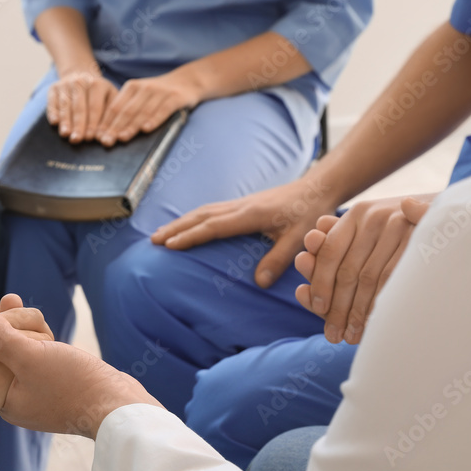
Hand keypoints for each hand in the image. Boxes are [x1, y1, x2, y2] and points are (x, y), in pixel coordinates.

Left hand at [0, 311, 160, 440]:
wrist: (117, 405)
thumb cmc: (72, 383)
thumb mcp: (29, 357)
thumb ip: (1, 339)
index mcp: (7, 403)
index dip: (0, 333)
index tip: (9, 315)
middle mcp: (23, 404)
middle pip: (10, 358)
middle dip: (19, 332)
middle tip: (31, 320)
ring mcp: (45, 399)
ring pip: (31, 357)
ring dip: (36, 337)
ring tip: (47, 329)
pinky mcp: (65, 392)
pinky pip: (50, 364)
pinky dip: (52, 348)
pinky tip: (61, 342)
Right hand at [46, 68, 118, 143]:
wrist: (82, 77)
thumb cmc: (100, 95)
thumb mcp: (111, 98)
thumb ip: (112, 116)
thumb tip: (108, 137)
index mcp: (97, 84)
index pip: (94, 107)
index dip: (92, 123)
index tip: (90, 138)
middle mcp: (80, 81)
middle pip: (79, 107)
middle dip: (78, 125)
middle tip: (77, 139)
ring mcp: (65, 84)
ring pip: (65, 105)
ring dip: (65, 120)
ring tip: (65, 134)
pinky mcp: (53, 88)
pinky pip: (52, 101)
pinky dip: (53, 112)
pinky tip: (55, 122)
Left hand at [96, 68, 199, 146]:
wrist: (189, 81)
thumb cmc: (159, 94)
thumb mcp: (141, 97)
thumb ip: (127, 110)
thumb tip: (109, 133)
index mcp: (131, 87)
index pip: (115, 108)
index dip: (106, 123)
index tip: (98, 137)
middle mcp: (144, 88)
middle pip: (126, 110)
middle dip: (115, 127)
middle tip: (106, 141)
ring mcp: (160, 92)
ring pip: (143, 111)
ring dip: (132, 126)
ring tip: (122, 138)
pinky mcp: (175, 97)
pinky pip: (163, 110)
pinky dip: (154, 119)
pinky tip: (147, 129)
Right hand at [152, 177, 338, 287]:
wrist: (317, 188)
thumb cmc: (310, 213)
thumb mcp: (299, 240)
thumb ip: (279, 260)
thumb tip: (258, 282)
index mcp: (250, 214)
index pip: (213, 226)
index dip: (190, 236)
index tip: (170, 245)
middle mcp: (240, 206)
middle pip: (200, 216)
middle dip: (176, 228)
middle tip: (153, 240)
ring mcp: (239, 203)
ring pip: (202, 211)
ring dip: (180, 222)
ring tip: (161, 234)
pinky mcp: (242, 204)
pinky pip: (210, 210)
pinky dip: (193, 218)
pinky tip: (186, 225)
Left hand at [293, 194, 433, 343]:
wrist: (452, 215)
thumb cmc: (403, 231)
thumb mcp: (369, 232)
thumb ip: (337, 242)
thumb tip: (306, 250)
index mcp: (357, 213)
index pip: (330, 253)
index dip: (321, 282)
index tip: (317, 308)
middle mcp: (374, 216)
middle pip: (348, 270)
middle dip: (337, 306)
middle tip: (333, 333)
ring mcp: (398, 226)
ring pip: (369, 279)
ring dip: (358, 311)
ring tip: (351, 336)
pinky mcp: (420, 239)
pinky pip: (393, 279)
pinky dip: (381, 304)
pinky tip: (374, 323)